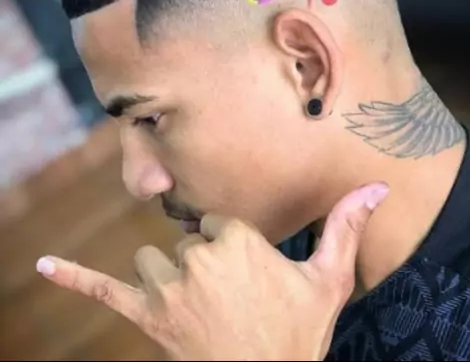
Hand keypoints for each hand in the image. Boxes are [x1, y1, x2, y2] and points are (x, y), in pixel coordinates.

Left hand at [36, 182, 387, 360]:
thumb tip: (376, 187)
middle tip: (230, 296)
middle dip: (206, 260)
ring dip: (172, 275)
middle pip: (187, 238)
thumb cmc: (298, 332)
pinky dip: (74, 277)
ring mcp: (167, 288)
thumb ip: (345, 227)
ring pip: (155, 258)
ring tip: (201, 304)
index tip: (249, 272)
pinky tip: (42, 266)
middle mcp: (196, 258)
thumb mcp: (327, 279)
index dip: (234, 246)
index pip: (218, 221)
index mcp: (235, 241)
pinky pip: (104, 290)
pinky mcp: (145, 314)